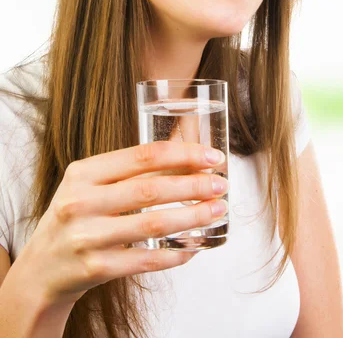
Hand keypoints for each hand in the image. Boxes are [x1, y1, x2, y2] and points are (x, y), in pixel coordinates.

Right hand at [16, 142, 227, 307]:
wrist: (41, 267)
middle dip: (194, 185)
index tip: (212, 156)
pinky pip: (146, 261)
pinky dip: (176, 253)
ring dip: (193, 217)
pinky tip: (195, 246)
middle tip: (220, 185)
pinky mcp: (95, 268)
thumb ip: (129, 171)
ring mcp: (87, 236)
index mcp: (83, 173)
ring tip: (217, 210)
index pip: (142, 156)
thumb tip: (185, 155)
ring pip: (153, 224)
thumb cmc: (75, 217)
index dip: (183, 154)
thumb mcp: (90, 185)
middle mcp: (81, 201)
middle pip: (150, 189)